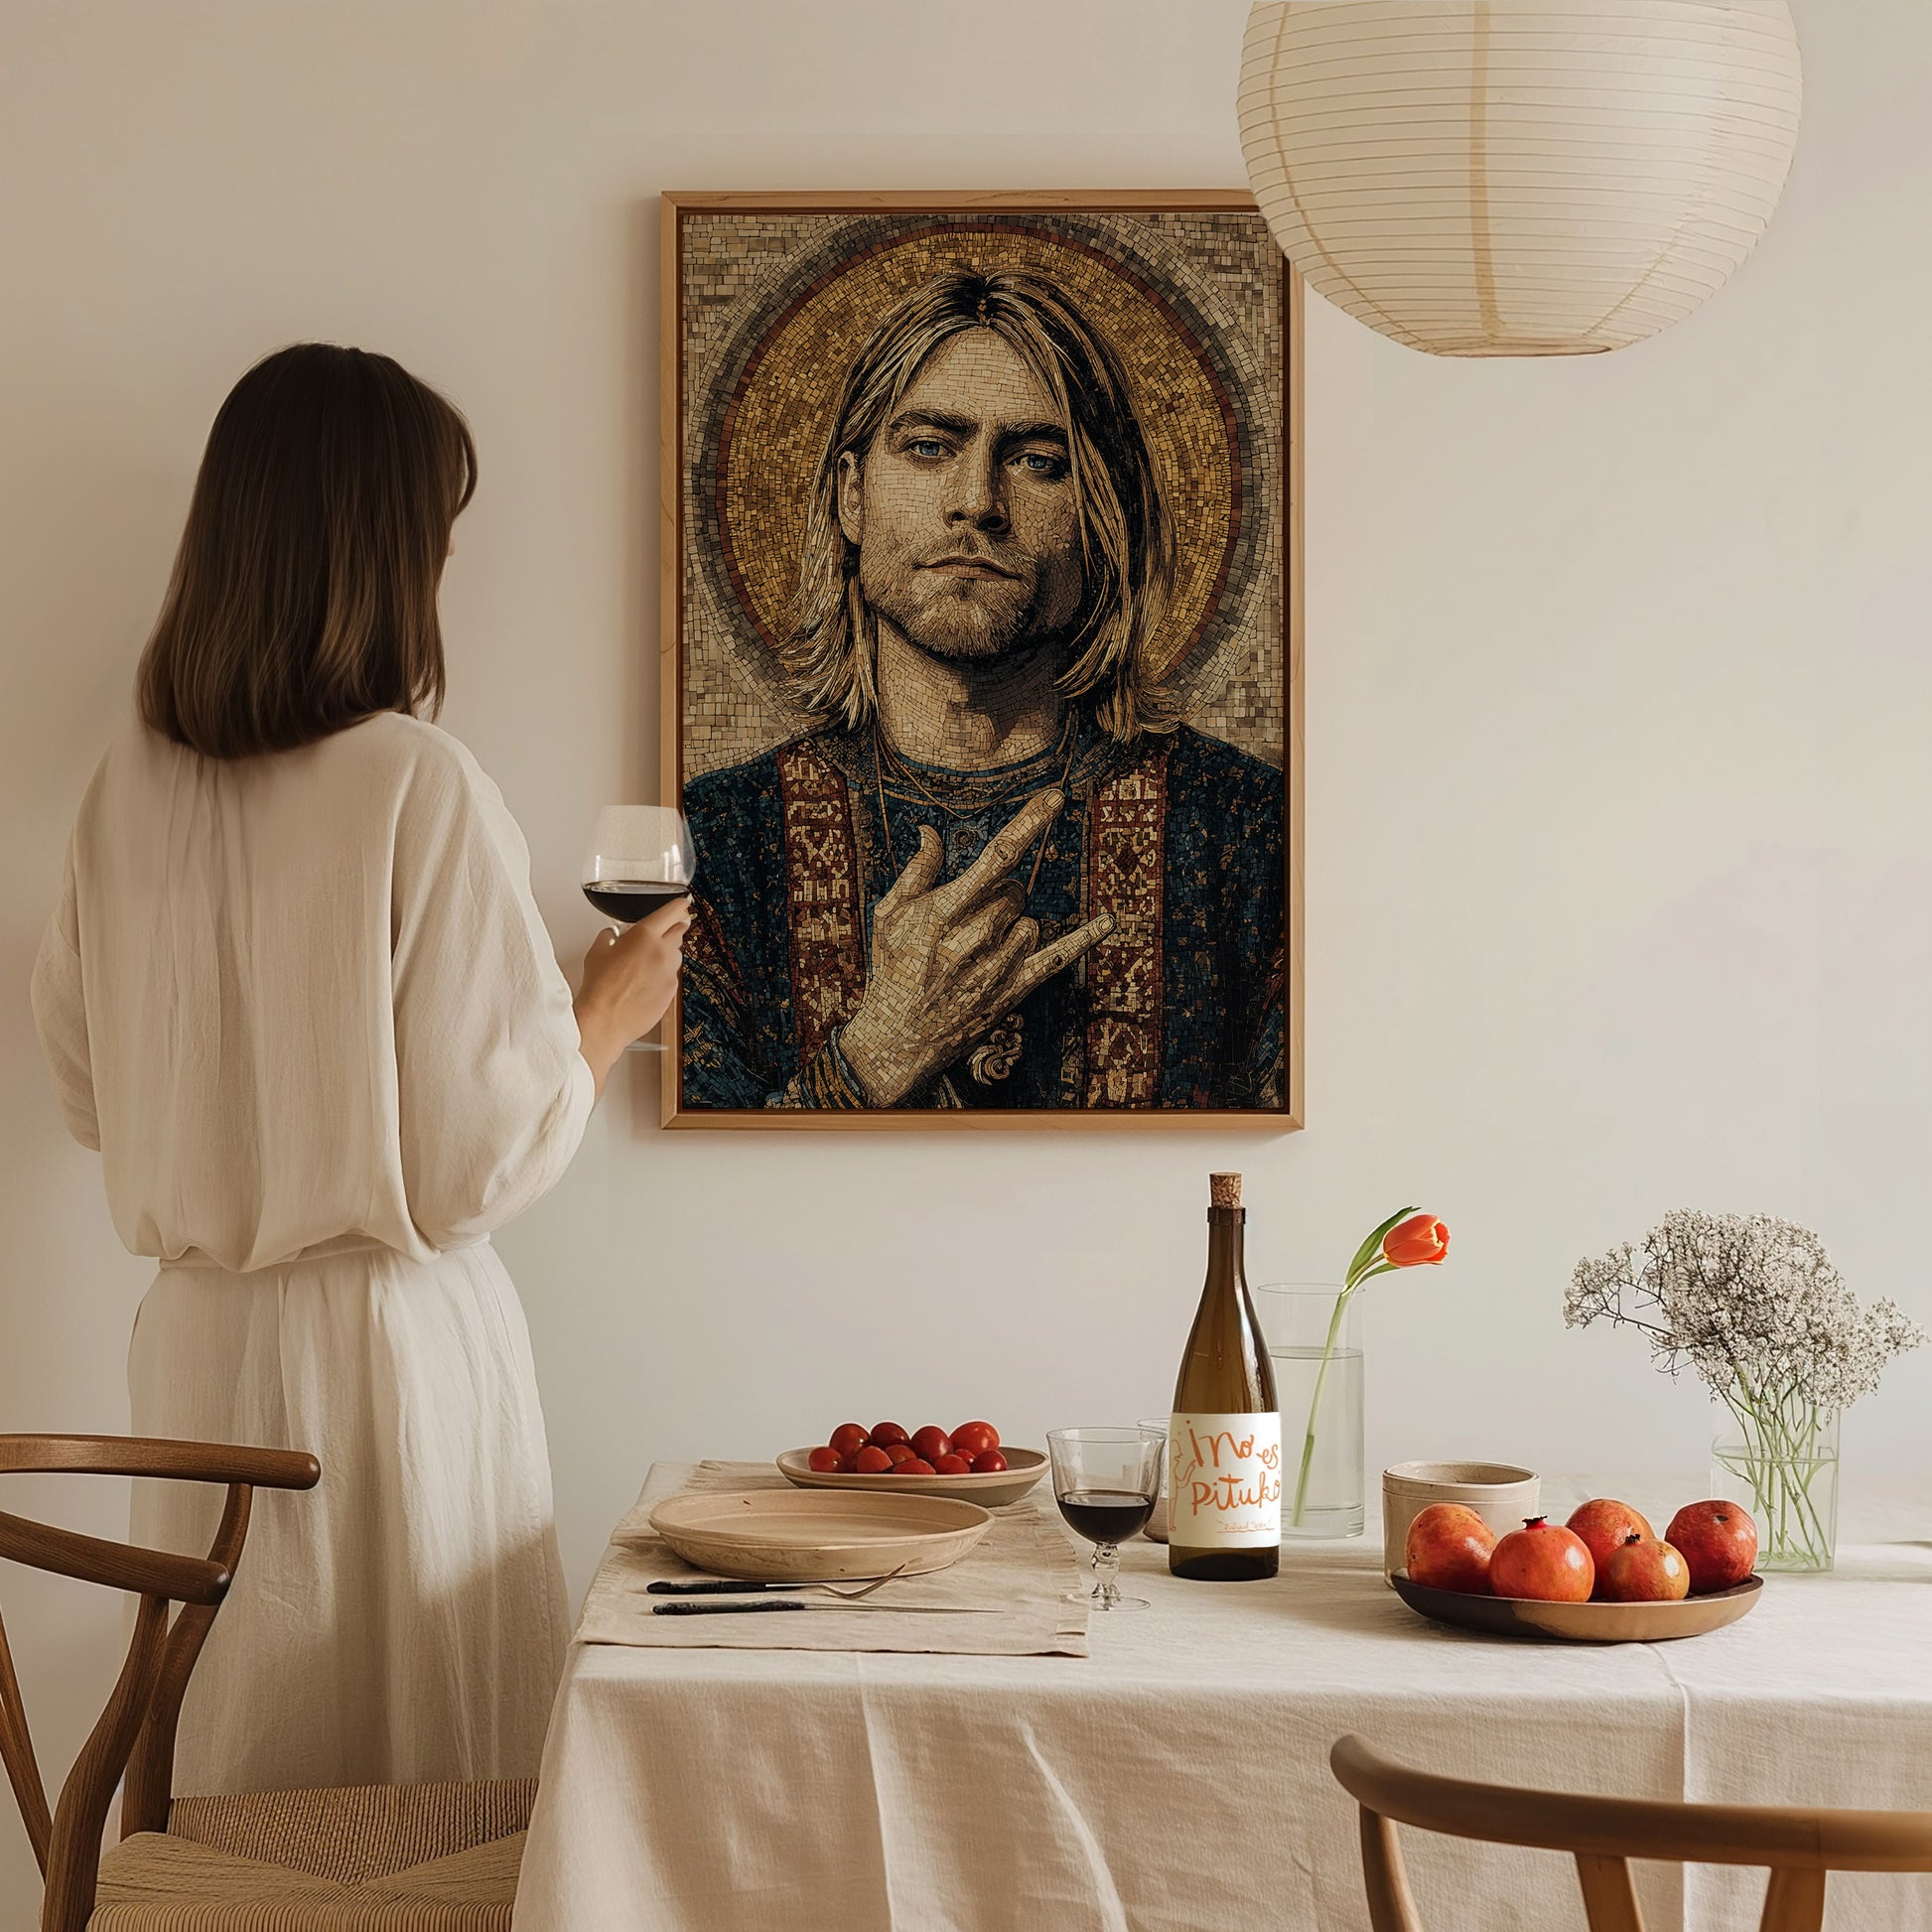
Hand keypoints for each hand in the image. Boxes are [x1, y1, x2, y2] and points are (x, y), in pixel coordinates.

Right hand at [575, 894, 693, 1095]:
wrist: (605, 1020)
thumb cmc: (600, 987)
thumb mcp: (597, 951)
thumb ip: (609, 936)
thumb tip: (612, 935)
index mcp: (645, 935)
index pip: (673, 911)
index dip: (680, 905)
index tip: (683, 904)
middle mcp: (663, 952)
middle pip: (679, 931)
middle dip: (672, 929)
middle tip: (662, 932)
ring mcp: (670, 973)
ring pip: (676, 956)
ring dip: (666, 954)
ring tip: (645, 964)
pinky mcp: (672, 992)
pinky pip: (671, 977)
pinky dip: (663, 976)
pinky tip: (645, 983)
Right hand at [839, 789, 1113, 1106]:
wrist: (897, 1040)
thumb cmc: (891, 970)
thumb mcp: (888, 916)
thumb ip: (916, 872)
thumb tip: (930, 830)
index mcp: (943, 912)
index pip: (996, 856)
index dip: (1028, 823)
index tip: (1055, 796)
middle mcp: (974, 937)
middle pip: (1014, 890)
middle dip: (998, 896)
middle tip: (968, 921)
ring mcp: (997, 966)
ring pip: (1030, 921)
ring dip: (1013, 925)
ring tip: (979, 949)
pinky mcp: (1013, 990)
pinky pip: (1058, 957)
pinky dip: (1085, 938)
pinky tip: (1110, 922)